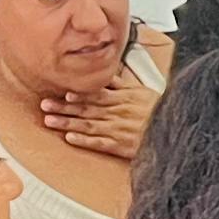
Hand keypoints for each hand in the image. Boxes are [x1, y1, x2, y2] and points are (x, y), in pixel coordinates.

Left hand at [37, 75, 157, 160]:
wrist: (174, 129)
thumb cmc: (158, 111)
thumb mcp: (141, 91)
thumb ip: (120, 84)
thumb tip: (104, 74)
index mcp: (121, 99)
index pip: (94, 95)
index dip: (76, 94)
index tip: (60, 93)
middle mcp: (116, 113)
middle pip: (85, 109)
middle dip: (63, 108)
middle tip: (44, 106)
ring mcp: (117, 129)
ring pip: (87, 125)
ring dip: (68, 124)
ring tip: (49, 122)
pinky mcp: (120, 145)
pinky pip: (99, 143)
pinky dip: (85, 141)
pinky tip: (70, 140)